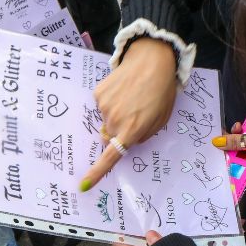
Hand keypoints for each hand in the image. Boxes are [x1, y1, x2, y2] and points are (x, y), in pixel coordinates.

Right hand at [79, 38, 179, 189]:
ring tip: (132, 96)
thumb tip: (126, 140)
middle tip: (135, 113)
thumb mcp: (160, 118)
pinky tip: (123, 89)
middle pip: (110, 136)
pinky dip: (111, 101)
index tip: (83, 186)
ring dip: (116, 114)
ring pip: (106, 120)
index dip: (96, 173)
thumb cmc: (161, 91)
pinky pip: (102, 105)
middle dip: (119, 131)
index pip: (110, 157)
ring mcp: (104, 106)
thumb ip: (143, 134)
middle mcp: (115, 121)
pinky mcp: (98, 93)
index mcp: (133, 131)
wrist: (152, 59)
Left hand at [213, 123, 245, 184]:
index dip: (225, 160)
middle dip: (232, 145)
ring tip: (238, 126)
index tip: (216, 150)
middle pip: (238, 160)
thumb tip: (217, 142)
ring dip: (239, 138)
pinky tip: (243, 126)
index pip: (235, 172)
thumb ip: (234, 142)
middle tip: (225, 133)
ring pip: (243, 150)